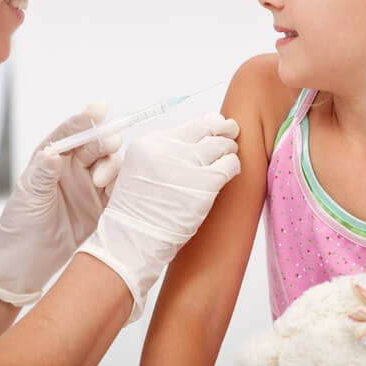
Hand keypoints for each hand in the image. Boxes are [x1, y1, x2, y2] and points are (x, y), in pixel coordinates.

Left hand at [0, 103, 122, 305]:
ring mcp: (89, 187)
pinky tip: (116, 192)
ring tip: (101, 180)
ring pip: (110, 166)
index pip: (71, 132)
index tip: (99, 110)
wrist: (24, 263)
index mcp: (52, 158)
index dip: (86, 119)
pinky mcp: (101, 207)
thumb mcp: (27, 197)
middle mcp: (73, 168)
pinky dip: (121, 187)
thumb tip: (53, 154)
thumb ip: (42, 174)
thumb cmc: (18, 224)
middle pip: (95, 145)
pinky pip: (118, 191)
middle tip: (108, 144)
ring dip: (112, 166)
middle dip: (104, 140)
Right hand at [77, 112, 240, 322]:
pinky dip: (233, 165)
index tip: (214, 125)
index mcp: (147, 143)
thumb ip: (164, 152)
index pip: (187, 125)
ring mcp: (185, 166)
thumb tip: (200, 134)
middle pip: (205, 127)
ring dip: (229, 148)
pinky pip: (229, 164)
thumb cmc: (139, 212)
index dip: (205, 124)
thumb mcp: (139, 170)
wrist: (133, 241)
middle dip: (223, 128)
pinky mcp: (204, 184)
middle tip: (232, 131)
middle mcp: (166, 149)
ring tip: (230, 154)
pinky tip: (230, 171)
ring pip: (221, 144)